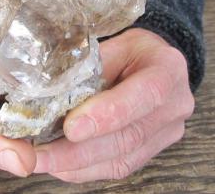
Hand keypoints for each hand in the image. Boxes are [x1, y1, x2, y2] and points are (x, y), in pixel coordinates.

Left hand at [33, 28, 194, 181]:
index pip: (144, 95)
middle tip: (40, 155)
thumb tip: (52, 92)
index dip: (108, 115)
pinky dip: (85, 170)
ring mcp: (166, 133)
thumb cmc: (134, 51)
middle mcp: (174, 106)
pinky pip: (119, 167)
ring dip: (76, 165)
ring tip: (41, 161)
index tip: (71, 128)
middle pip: (128, 137)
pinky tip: (59, 166)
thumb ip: (92, 66)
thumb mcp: (115, 44)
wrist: (160, 65)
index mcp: (167, 70)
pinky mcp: (153, 150)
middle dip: (79, 151)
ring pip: (121, 159)